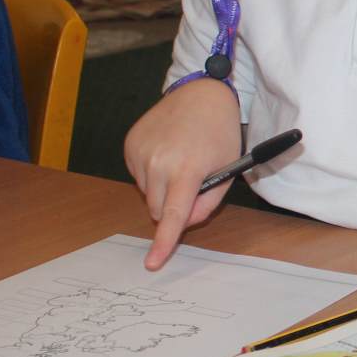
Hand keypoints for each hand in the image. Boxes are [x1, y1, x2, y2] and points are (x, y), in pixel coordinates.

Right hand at [123, 79, 241, 270]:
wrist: (201, 93)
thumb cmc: (220, 132)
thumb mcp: (227, 170)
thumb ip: (207, 204)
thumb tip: (183, 223)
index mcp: (186, 169)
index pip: (171, 216)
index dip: (163, 242)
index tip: (153, 263)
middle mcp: (157, 161)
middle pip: (157, 209)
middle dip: (172, 207)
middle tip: (192, 183)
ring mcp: (139, 151)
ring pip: (146, 193)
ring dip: (161, 188)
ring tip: (181, 160)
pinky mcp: (129, 144)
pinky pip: (137, 175)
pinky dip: (151, 172)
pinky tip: (166, 151)